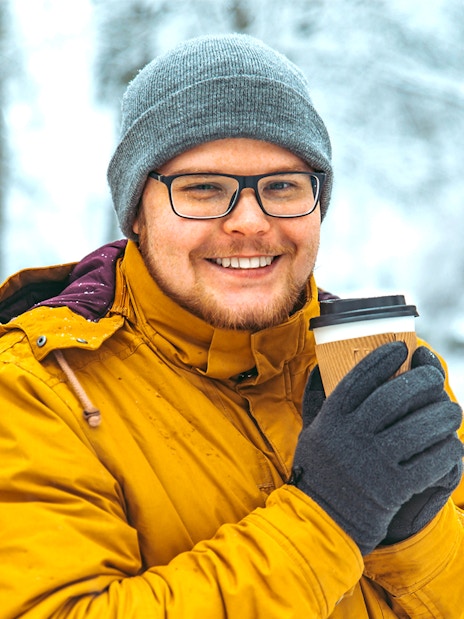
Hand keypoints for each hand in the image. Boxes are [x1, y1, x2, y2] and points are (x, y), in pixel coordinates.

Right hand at [292, 341, 463, 554]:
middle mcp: (351, 436)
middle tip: (435, 377)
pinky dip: (446, 451)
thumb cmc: (318, 473)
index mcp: (331, 419)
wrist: (322, 522)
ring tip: (451, 411)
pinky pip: (430, 462)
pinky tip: (450, 445)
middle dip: (422, 382)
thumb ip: (315, 401)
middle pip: (394, 397)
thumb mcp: (309, 433)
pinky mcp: (393, 488)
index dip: (382, 359)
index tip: (401, 348)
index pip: (359, 378)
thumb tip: (318, 369)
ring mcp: (372, 462)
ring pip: (419, 428)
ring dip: (442, 416)